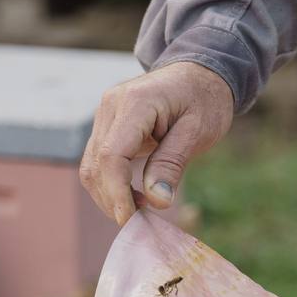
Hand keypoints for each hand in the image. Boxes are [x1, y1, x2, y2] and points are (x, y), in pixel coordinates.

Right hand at [80, 61, 233, 224]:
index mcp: (135, 103)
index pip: (112, 155)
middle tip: (142, 223)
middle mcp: (110, 106)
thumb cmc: (205, 100)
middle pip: (96, 163)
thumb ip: (173, 163)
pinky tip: (136, 197)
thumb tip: (157, 201)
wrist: (200, 73)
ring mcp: (105, 114)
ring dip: (110, 194)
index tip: (131, 220)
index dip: (117, 192)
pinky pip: (101, 160)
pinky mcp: (108, 125)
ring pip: (92, 165)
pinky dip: (113, 183)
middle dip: (113, 199)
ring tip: (142, 211)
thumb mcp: (198, 132)